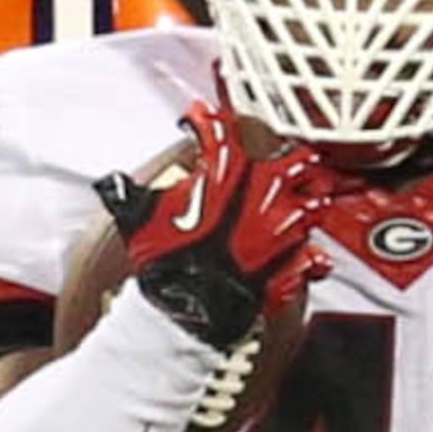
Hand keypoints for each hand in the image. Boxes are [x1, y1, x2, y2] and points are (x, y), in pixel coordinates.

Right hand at [97, 105, 340, 354]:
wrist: (191, 310)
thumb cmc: (170, 264)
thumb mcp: (140, 219)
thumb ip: (133, 195)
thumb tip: (117, 186)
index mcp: (230, 170)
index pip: (224, 129)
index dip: (208, 121)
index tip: (199, 121)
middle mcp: (266, 191)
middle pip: (290, 154)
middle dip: (279, 153)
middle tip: (266, 154)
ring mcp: (286, 225)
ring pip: (314, 198)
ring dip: (305, 198)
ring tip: (293, 201)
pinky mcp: (295, 261)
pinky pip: (315, 255)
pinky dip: (310, 255)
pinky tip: (302, 253)